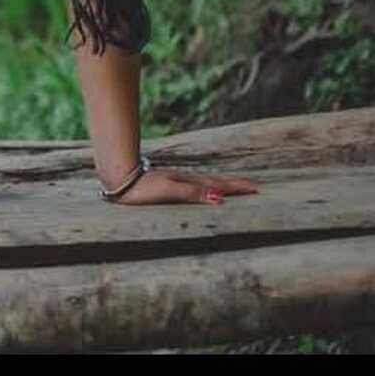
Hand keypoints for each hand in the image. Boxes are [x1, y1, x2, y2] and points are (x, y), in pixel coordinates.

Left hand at [110, 167, 260, 205]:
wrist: (119, 177)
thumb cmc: (143, 188)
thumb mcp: (170, 191)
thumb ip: (194, 194)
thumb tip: (220, 199)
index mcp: (189, 183)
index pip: (218, 186)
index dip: (236, 188)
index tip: (255, 189)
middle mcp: (185, 180)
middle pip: (214, 182)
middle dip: (233, 186)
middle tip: (252, 188)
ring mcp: (176, 180)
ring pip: (204, 182)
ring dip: (220, 185)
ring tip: (233, 188)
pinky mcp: (167, 182)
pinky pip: (193, 183)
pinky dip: (204, 186)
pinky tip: (201, 188)